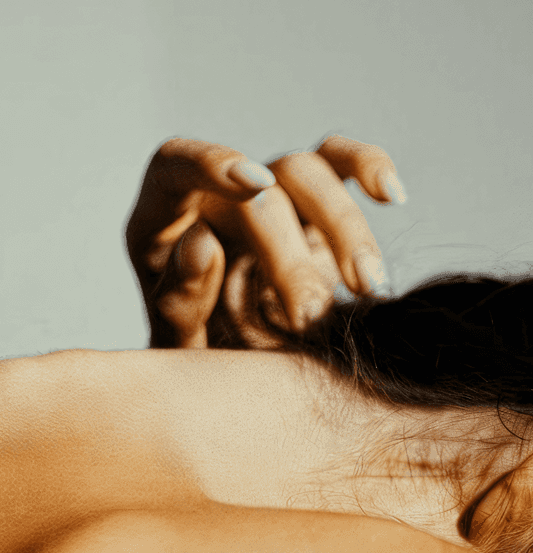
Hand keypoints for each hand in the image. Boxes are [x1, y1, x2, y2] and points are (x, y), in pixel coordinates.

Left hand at [125, 135, 405, 348]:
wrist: (231, 389)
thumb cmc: (192, 367)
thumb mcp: (174, 349)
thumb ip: (178, 302)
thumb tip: (201, 240)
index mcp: (160, 223)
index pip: (174, 165)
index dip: (211, 163)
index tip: (254, 186)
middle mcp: (212, 199)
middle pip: (258, 189)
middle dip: (288, 254)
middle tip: (309, 319)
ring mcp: (266, 197)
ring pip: (309, 173)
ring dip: (343, 227)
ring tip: (367, 287)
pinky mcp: (311, 207)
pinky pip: (339, 165)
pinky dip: (368, 169)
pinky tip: (393, 196)